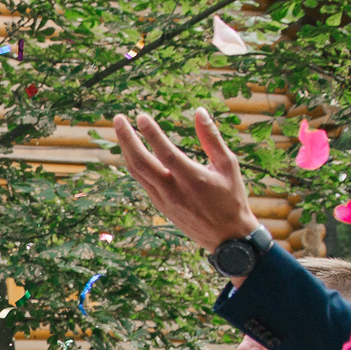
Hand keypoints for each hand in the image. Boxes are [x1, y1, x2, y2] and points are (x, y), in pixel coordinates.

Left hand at [110, 108, 261, 256]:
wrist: (227, 237)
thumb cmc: (231, 198)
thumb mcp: (228, 165)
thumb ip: (212, 138)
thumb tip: (200, 111)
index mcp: (193, 179)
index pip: (165, 153)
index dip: (151, 134)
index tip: (141, 116)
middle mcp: (173, 190)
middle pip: (141, 163)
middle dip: (127, 139)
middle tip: (119, 119)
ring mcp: (163, 200)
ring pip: (137, 173)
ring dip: (126, 150)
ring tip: (122, 130)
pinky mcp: (160, 205)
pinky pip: (142, 181)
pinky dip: (134, 164)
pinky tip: (132, 150)